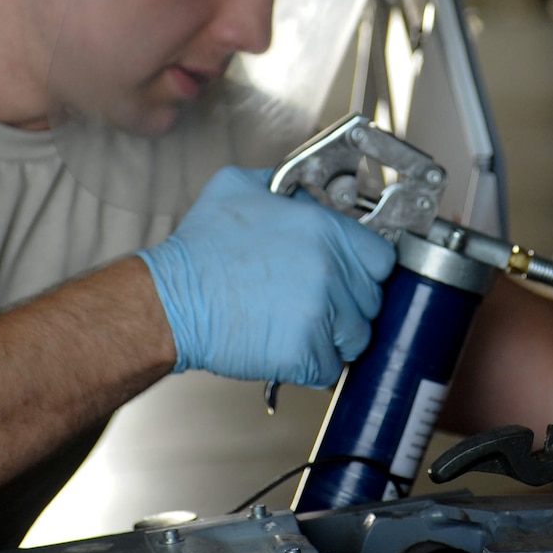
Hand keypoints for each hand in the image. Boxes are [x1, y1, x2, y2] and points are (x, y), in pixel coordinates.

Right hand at [138, 166, 396, 386]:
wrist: (170, 301)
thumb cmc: (200, 249)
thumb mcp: (241, 186)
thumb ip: (286, 183)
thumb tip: (306, 191)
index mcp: (325, 230)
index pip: (382, 257)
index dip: (365, 268)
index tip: (349, 276)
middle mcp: (331, 270)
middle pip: (372, 300)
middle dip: (348, 304)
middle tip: (313, 302)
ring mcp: (322, 315)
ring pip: (356, 337)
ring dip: (334, 337)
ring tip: (298, 326)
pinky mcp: (306, 353)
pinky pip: (331, 368)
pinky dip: (312, 366)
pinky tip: (286, 347)